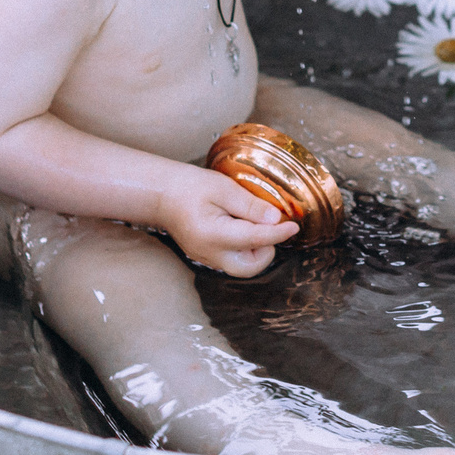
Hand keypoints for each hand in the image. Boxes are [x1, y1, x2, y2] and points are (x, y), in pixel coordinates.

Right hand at [159, 167, 296, 276]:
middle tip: (267, 224)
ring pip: (242, 267)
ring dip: (256, 250)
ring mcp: (207, 258)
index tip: (294, 226)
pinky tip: (241, 226)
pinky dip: (244, 248)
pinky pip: (232, 260)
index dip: (279, 233)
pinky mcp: (207, 257)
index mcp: (214, 235)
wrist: (161, 195)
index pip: (256, 239)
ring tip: (251, 222)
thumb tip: (275, 218)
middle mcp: (210, 254)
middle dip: (266, 249)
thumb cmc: (188, 186)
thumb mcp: (222, 188)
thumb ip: (249, 205)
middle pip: (250, 267)